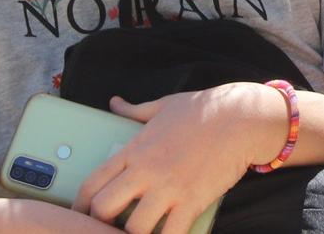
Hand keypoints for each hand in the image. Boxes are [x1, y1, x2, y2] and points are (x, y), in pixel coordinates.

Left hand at [73, 84, 266, 232]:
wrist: (242, 117)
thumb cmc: (204, 109)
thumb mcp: (164, 106)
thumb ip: (134, 110)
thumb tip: (115, 103)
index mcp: (135, 149)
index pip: (93, 183)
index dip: (81, 205)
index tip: (83, 214)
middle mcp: (146, 171)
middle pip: (104, 210)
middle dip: (101, 223)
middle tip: (111, 226)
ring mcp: (169, 188)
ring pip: (133, 229)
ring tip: (139, 232)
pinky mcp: (192, 201)